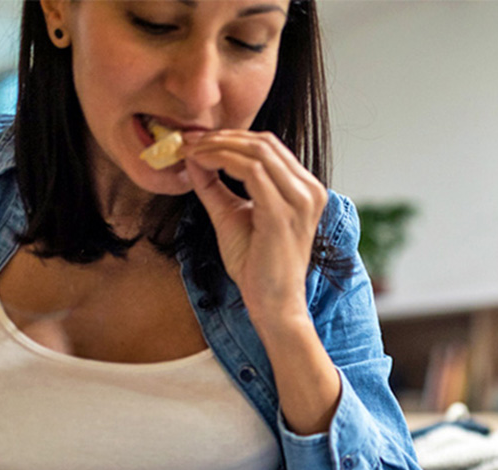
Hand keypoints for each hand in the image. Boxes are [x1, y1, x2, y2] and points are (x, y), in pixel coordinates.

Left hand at [182, 130, 326, 325]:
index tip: (196, 140)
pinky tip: (200, 163)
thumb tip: (194, 158)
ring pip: (257, 150)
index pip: (268, 147)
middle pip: (264, 142)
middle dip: (221, 136)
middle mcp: (309, 190)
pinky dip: (221, 160)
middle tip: (188, 140)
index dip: (230, 137)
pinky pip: (251, 171)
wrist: (273, 304)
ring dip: (218, 146)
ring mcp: (300, 201)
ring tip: (190, 150)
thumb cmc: (258, 267)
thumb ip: (215, 188)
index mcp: (304, 190)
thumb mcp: (232, 217)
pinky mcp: (282, 213)